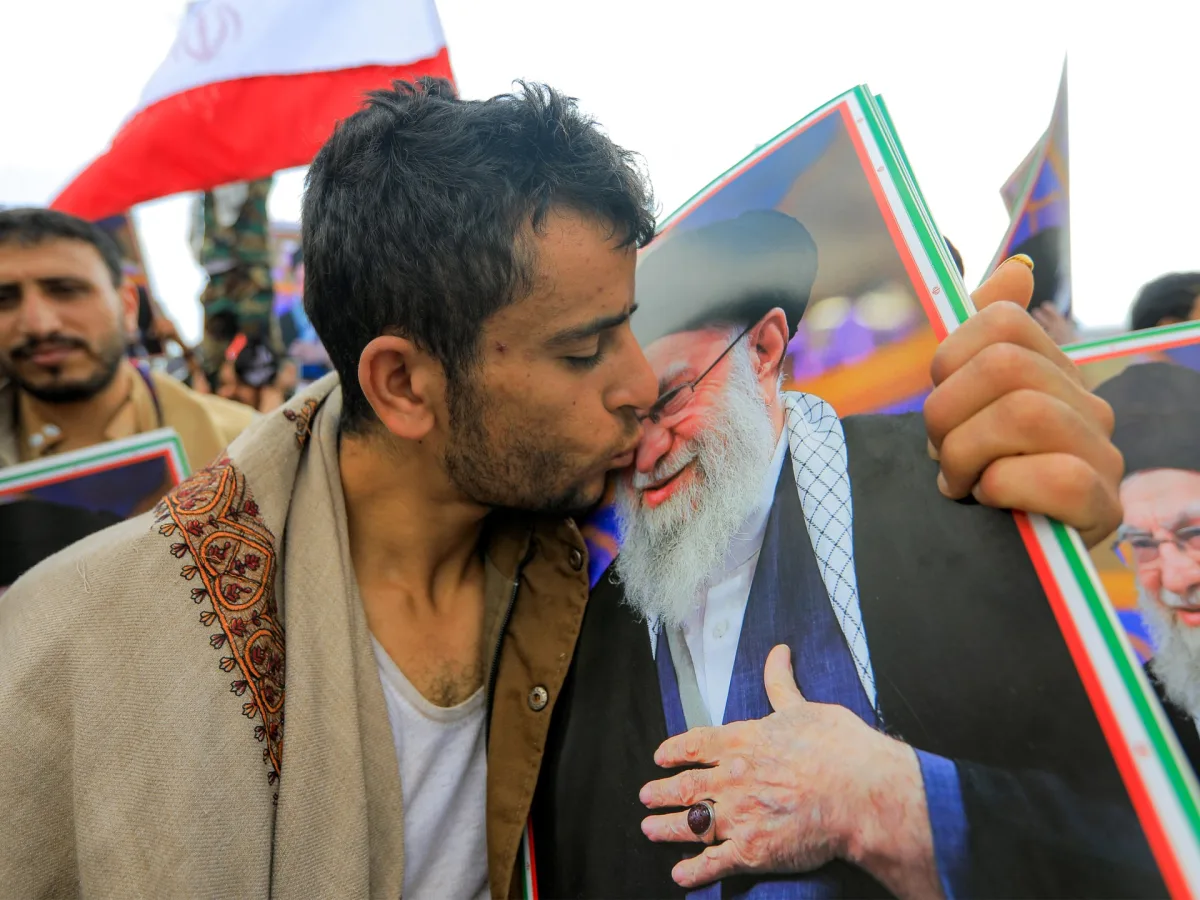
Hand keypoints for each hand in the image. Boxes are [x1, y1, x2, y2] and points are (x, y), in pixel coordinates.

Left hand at [639, 646, 940, 896]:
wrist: (860, 792)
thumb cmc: (837, 748)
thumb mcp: (803, 707)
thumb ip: (781, 684)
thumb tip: (778, 653)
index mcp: (741, 742)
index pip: (695, 745)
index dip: (673, 751)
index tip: (660, 757)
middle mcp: (731, 778)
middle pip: (684, 786)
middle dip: (660, 793)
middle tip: (645, 796)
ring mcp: (738, 815)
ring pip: (690, 823)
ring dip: (666, 828)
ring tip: (650, 829)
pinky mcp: (751, 849)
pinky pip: (714, 862)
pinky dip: (694, 870)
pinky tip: (680, 874)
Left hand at [924, 256, 1122, 546]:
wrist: (991, 564)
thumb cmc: (974, 484)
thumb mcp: (963, 410)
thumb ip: (982, 339)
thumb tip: (1018, 267)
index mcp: (1052, 373)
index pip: (1000, 322)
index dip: (949, 360)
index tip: (939, 406)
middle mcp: (1088, 406)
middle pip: (1005, 366)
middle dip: (947, 414)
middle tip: (940, 456)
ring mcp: (1105, 457)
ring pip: (1026, 413)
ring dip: (966, 454)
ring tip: (959, 484)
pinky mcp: (1105, 510)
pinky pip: (1059, 477)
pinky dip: (1004, 488)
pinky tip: (991, 503)